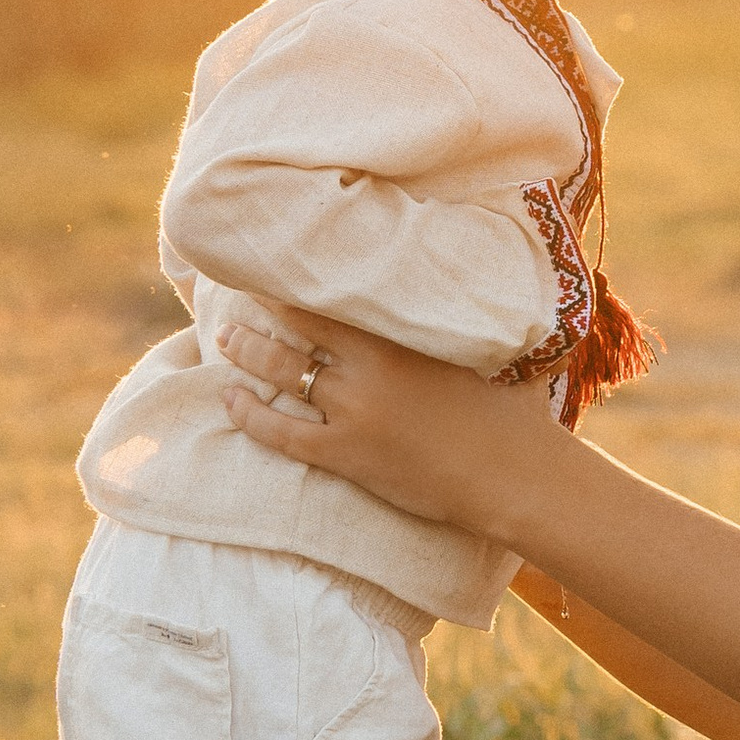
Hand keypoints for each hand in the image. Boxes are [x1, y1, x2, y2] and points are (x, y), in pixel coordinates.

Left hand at [217, 306, 563, 534]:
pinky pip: (281, 433)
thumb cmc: (513, 412)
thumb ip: (462, 324)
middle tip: (236, 298)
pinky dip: (250, 415)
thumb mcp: (488, 352)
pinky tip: (230, 400)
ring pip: (284, 372)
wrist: (512, 474)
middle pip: (298, 330)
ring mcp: (353, 412)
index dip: (296, 282)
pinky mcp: (346, 455)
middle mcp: (369, 368)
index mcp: (401, 337)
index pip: (333, 298)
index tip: (274, 265)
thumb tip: (479, 290)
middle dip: (261, 312)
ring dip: (248, 353)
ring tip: (226, 339)